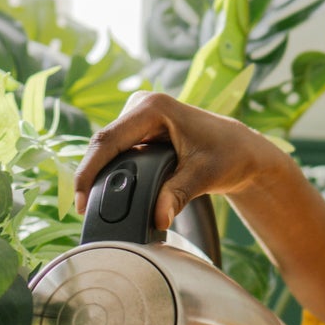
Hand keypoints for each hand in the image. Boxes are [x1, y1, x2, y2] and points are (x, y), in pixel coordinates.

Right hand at [76, 92, 276, 228]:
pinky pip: (117, 153)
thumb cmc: (229, 155)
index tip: (81, 202)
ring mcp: (138, 118)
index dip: (89, 171)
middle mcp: (141, 106)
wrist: (242, 151)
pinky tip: (107, 196)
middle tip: (87, 212)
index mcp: (154, 107)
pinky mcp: (139, 131)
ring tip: (94, 209)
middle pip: (103, 146)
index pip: (108, 140)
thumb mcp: (204, 175)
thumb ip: (178, 194)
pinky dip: (112, 174)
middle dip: (92, 178)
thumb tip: (158, 218)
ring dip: (100, 177)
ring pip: (107, 151)